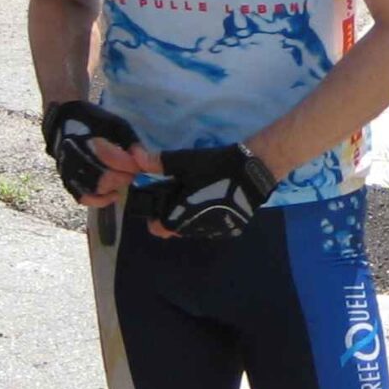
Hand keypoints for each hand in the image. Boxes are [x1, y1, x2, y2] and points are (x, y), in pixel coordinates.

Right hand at [43, 99, 142, 203]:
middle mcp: (75, 157)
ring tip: (121, 178)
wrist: (63, 121)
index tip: (138, 164)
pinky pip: (82, 198)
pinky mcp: (66, 180)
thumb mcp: (116, 125)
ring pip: (95, 190)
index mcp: (89, 139)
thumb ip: (131, 143)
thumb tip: (144, 161)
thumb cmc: (94, 122)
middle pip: (106, 178)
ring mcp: (69, 171)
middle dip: (123, 177)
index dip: (131, 166)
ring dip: (113, 187)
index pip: (114, 161)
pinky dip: (99, 200)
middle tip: (131, 171)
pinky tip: (113, 195)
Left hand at [144, 144, 278, 239]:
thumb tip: (134, 156)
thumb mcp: (183, 161)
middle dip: (174, 214)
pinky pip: (213, 227)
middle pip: (175, 229)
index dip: (155, 215)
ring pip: (194, 229)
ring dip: (193, 216)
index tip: (162, 200)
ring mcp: (214, 233)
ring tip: (201, 193)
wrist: (253, 172)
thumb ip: (158, 162)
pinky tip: (218, 199)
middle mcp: (194, 231)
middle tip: (182, 193)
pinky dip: (211, 217)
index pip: (156, 227)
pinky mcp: (231, 231)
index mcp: (178, 217)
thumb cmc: (214, 167)